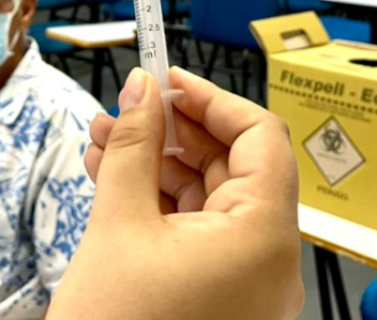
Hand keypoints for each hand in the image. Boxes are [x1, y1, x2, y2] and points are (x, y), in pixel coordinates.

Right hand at [48, 68, 303, 319]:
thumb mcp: (119, 224)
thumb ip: (136, 146)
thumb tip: (143, 90)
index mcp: (264, 236)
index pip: (261, 136)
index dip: (213, 99)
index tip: (169, 79)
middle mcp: (268, 260)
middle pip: (234, 164)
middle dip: (175, 130)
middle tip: (129, 108)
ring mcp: (246, 282)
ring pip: (210, 197)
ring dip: (159, 164)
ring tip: (107, 142)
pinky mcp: (220, 297)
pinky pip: (198, 232)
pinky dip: (160, 202)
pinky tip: (115, 178)